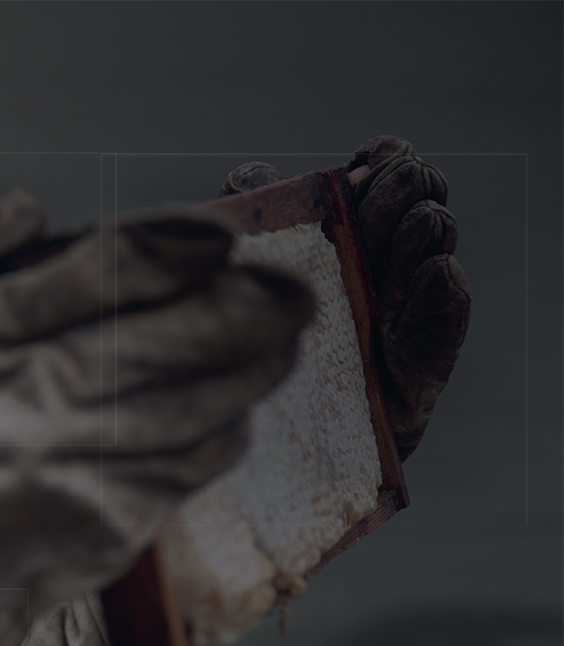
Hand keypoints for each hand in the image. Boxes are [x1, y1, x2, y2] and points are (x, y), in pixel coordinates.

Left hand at [221, 138, 471, 459]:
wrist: (265, 453)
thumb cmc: (246, 357)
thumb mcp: (232, 281)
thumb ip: (244, 222)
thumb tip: (255, 177)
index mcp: (343, 232)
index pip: (382, 169)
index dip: (380, 159)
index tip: (355, 169)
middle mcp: (381, 260)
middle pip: (417, 190)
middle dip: (400, 185)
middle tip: (371, 207)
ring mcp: (405, 306)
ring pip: (435, 233)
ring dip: (420, 224)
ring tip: (399, 240)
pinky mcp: (422, 360)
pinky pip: (447, 307)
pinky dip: (437, 285)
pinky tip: (424, 277)